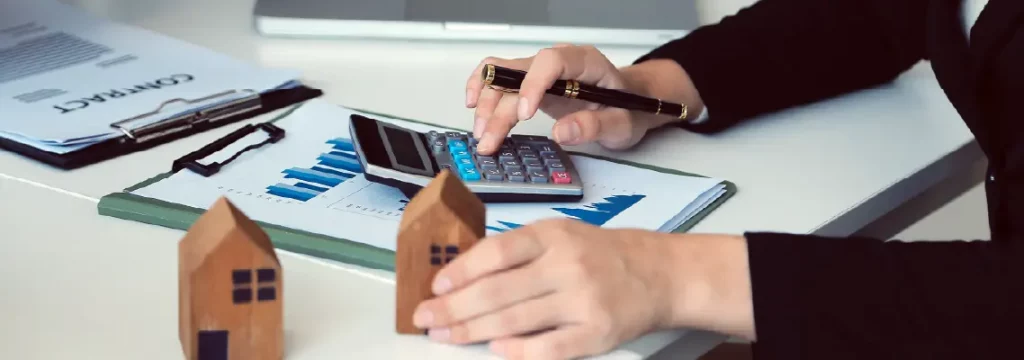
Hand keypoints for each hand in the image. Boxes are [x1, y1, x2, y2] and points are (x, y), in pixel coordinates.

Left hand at [410, 219, 672, 359]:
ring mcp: (582, 301)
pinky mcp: (597, 333)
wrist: (659, 273)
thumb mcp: (560, 236)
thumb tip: (463, 275)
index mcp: (553, 235)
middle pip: (498, 290)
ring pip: (515, 321)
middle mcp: (567, 265)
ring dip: (474, 331)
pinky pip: (549, 348)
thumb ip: (518, 252)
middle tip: (427, 318)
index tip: (435, 286)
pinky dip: (518, 351)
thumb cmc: (600, 255)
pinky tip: (496, 350)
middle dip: (454, 307)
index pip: (497, 251)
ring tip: (448, 335)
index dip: (461, 270)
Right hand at [465, 44, 701, 154]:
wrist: (630, 104)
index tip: (525, 114)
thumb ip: (596, 126)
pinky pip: (498, 77)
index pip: (553, 62)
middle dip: (500, 109)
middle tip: (491, 140)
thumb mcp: (622, 124)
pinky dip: (483, 90)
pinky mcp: (529, 84)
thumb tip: (563, 132)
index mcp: (585, 63)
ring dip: (487, 104)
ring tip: (482, 135)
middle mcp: (558, 62)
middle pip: (519, 74)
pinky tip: (475, 107)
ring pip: (502, 76)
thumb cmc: (628, 109)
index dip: (533, 84)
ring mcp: (541, 72)